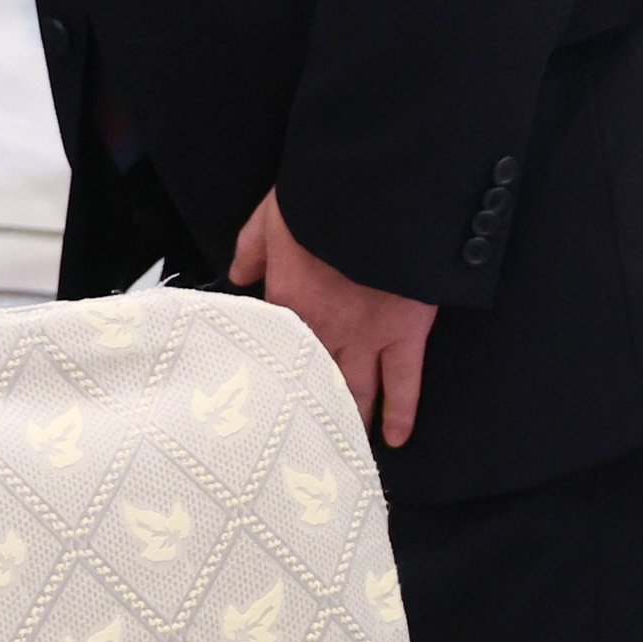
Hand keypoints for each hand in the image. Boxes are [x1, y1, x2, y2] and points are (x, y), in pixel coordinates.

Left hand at [228, 191, 437, 448]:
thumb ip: (251, 248)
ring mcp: (365, 338)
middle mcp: (322, 331)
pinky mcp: (404, 335)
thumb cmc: (320, 198)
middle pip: (309, 380)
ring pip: (353, 391)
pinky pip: (403, 383)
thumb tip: (238, 275)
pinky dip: (400, 413)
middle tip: (294, 443)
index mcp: (286, 302)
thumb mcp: (271, 215)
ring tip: (340, 450)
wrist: (378, 191)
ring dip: (346, 420)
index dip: (267, 364)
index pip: (271, 343)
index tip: (259, 388)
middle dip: (303, 410)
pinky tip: (395, 440)